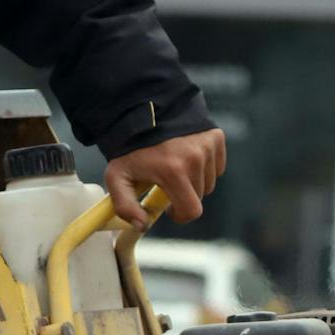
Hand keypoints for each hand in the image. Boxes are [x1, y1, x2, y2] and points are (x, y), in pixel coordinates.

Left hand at [105, 128, 226, 227]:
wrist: (143, 109)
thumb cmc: (130, 145)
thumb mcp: (117, 176)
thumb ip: (125, 205)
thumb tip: (142, 225)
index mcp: (174, 171)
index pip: (191, 210)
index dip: (180, 214)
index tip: (169, 207)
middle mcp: (195, 158)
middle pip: (200, 196)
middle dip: (183, 195)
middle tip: (165, 183)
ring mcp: (208, 146)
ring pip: (209, 181)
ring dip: (194, 181)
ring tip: (174, 167)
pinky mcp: (216, 137)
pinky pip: (216, 165)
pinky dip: (204, 166)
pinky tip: (185, 156)